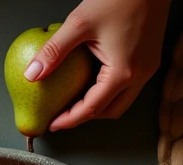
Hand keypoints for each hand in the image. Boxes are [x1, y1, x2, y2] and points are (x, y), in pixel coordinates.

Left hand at [24, 0, 170, 131]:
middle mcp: (140, 76)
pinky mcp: (150, 59)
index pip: (93, 108)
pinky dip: (110, 90)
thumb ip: (54, 51)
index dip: (70, 120)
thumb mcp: (79, 23)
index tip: (53, 124)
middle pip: (111, 111)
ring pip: (122, 100)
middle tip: (63, 116)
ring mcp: (148, 68)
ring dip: (100, 105)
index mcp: (123, 73)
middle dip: (86, 117)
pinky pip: (129, 85)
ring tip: (76, 101)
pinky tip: (93, 81)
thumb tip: (32, 74)